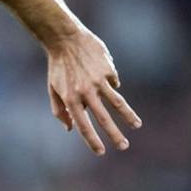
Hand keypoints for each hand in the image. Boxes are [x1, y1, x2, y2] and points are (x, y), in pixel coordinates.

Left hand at [46, 30, 140, 155]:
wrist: (65, 39)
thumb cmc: (57, 66)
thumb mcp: (53, 89)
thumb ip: (60, 111)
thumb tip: (70, 128)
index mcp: (70, 99)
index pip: (83, 126)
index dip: (92, 140)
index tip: (101, 152)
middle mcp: (85, 92)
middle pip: (103, 118)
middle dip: (114, 135)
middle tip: (124, 147)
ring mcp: (98, 80)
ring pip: (117, 102)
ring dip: (128, 116)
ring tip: (137, 126)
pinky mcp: (107, 69)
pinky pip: (113, 83)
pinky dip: (112, 86)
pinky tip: (106, 81)